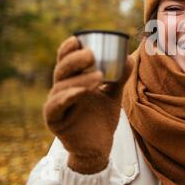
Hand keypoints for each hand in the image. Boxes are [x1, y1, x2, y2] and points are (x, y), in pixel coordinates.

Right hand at [43, 36, 133, 173]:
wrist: (99, 146)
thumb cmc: (102, 117)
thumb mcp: (113, 94)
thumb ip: (119, 77)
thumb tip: (129, 57)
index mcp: (72, 80)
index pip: (66, 60)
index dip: (68, 49)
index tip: (78, 39)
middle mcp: (61, 90)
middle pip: (61, 70)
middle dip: (75, 59)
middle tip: (91, 54)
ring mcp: (56, 105)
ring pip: (61, 87)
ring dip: (79, 79)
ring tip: (99, 75)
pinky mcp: (55, 121)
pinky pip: (56, 107)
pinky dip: (67, 97)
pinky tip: (80, 92)